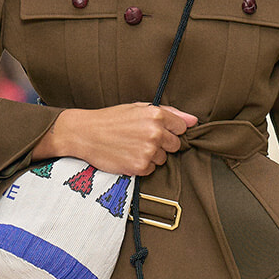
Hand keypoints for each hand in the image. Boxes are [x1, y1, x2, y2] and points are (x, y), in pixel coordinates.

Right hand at [33, 103, 198, 177]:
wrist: (85, 133)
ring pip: (163, 159)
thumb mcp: (138, 108)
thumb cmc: (111, 119)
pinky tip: (127, 156)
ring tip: (131, 147)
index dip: (169, 130)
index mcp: (156, 115)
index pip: (181, 127)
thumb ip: (169, 113)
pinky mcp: (140, 167)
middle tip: (141, 139)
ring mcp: (148, 151)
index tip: (156, 130)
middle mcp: (155, 133)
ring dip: (151, 155)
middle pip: (175, 145)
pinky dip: (141, 165)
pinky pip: (151, 169)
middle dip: (162, 144)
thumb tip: (193, 121)